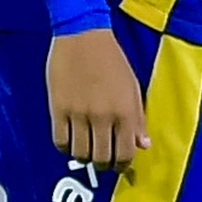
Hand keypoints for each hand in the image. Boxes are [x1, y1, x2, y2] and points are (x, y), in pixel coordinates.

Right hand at [45, 27, 144, 167]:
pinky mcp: (58, 109)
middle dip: (103, 164)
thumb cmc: (111, 59)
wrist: (82, 35)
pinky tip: (70, 140)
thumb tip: (143, 145)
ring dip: (84, 156)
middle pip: (102, 158)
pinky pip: (60, 141)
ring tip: (85, 149)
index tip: (118, 165)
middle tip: (101, 160)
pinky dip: (65, 147)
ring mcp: (79, 114)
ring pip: (80, 154)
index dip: (122, 165)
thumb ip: (138, 118)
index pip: (125, 154)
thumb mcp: (132, 87)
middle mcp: (102, 116)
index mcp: (125, 112)